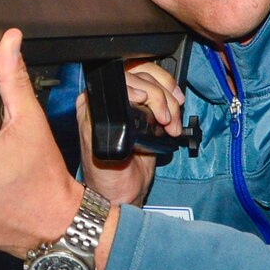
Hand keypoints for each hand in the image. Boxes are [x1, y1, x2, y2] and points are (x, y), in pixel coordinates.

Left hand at [77, 59, 182, 207]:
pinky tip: (175, 119)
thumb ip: (101, 117)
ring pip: (157, 84)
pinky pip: (165, 97)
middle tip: (164, 119)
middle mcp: (112, 99)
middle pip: (142, 77)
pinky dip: (175, 105)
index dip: (137, 84)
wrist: (123, 192)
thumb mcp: (95, 144)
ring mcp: (133, 103)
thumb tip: (126, 95)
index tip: (144, 100)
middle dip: (159, 96)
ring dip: (170, 103)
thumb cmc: (105, 173)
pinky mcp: (149, 113)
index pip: (119, 77)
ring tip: (170, 125)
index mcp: (94, 102)